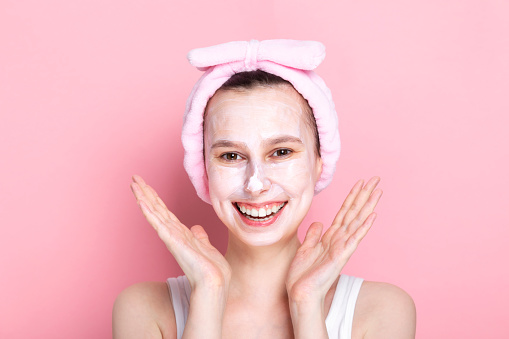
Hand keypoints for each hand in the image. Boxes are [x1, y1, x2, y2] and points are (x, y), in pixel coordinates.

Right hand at [130, 175, 230, 292]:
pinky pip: (158, 224)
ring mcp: (171, 237)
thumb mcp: (205, 247)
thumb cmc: (211, 269)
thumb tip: (196, 228)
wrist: (214, 283)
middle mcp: (173, 234)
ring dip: (143, 197)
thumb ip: (199, 237)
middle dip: (145, 192)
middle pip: (156, 208)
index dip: (155, 198)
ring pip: (155, 212)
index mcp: (180, 234)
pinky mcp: (172, 241)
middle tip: (134, 178)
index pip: (164, 212)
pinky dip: (149, 213)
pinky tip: (141, 202)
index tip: (147, 185)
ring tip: (134, 184)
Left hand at [286, 176, 382, 305]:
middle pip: (354, 212)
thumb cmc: (302, 275)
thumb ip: (314, 235)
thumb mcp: (305, 249)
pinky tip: (373, 216)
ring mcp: (342, 247)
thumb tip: (319, 223)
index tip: (360, 182)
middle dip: (364, 195)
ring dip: (368, 205)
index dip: (352, 196)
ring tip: (378, 191)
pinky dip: (363, 227)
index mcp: (331, 237)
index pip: (344, 212)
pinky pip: (354, 238)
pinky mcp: (341, 256)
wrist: (300, 294)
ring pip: (357, 221)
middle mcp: (339, 240)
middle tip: (376, 179)